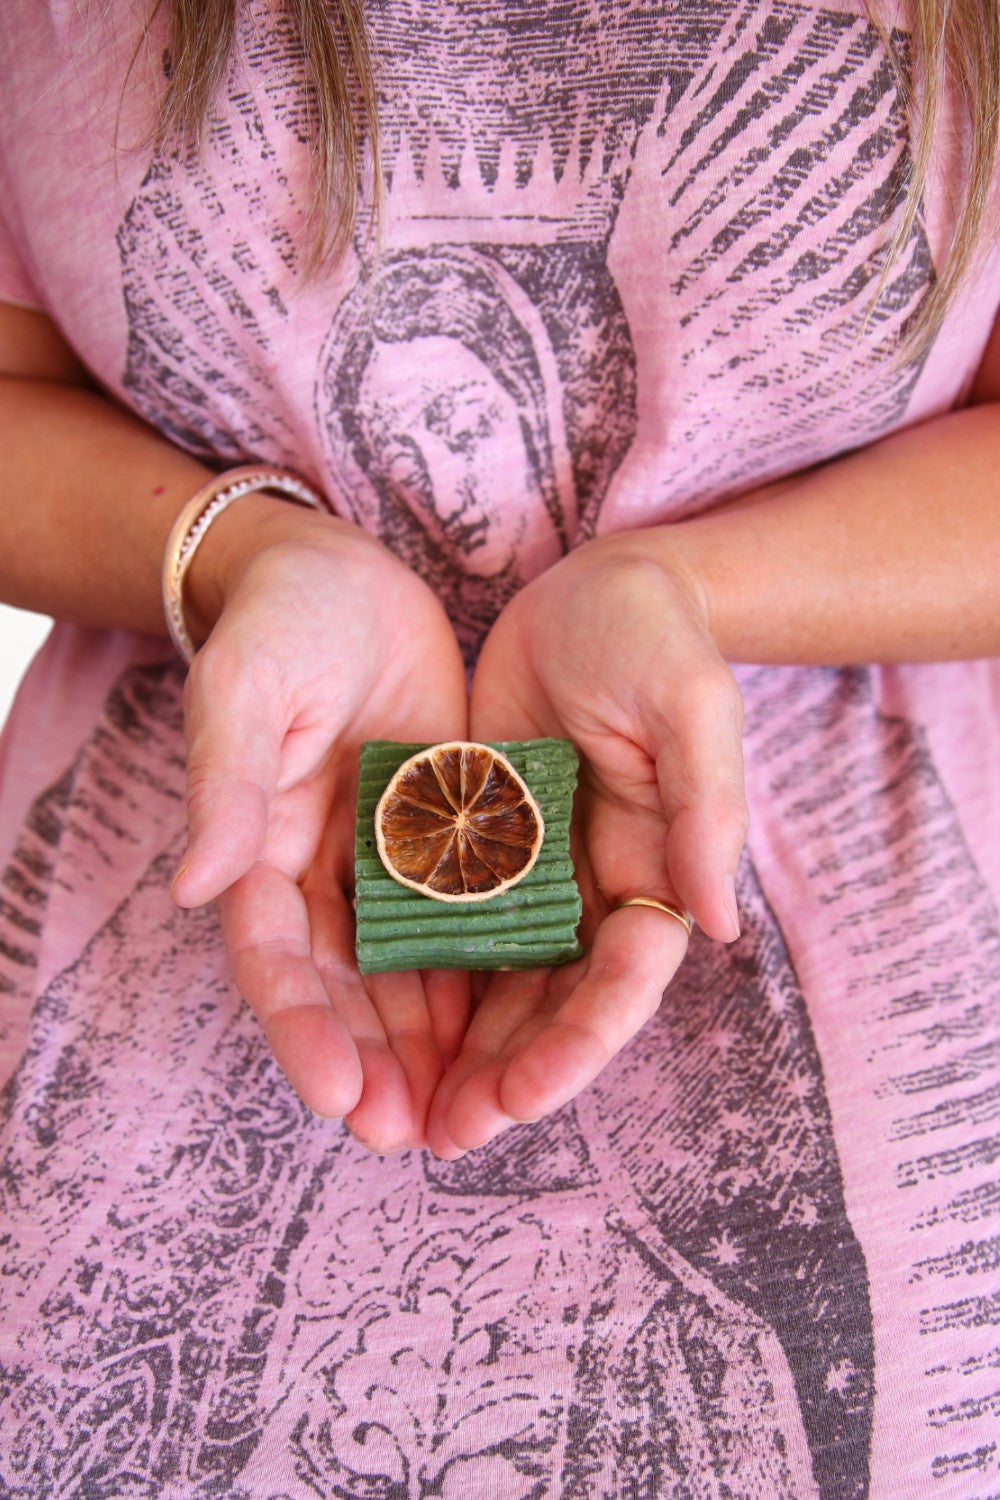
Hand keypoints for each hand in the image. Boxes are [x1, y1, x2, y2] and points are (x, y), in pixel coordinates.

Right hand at [171, 500, 469, 1152]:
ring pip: (405, 974)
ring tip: (462, 1118)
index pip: (275, 958)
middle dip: (371, 1064)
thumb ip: (227, 783)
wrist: (346, 576)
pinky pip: (464, 921)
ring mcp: (387, 862)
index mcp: (262, 848)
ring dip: (427, 1048)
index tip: (335, 1094)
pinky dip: (479, 980)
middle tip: (407, 1136)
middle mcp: (324, 873)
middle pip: (344, 990)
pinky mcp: (446, 839)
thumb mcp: (247, 689)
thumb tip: (198, 886)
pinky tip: (508, 1035)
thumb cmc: (282, 623)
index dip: (302, 1029)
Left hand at [427, 534, 746, 1155]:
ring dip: (461, 1053)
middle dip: (508, 1072)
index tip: (523, 1094)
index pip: (622, 976)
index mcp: (652, 865)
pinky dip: (422, 981)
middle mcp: (591, 886)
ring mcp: (531, 871)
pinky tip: (378, 1029)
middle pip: (554, 1003)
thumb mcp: (689, 702)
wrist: (591, 584)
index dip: (579, 1041)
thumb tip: (719, 922)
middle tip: (449, 1135)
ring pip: (498, 984)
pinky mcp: (475, 843)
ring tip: (409, 1116)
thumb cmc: (652, 634)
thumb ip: (705, 807)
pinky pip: (447, 924)